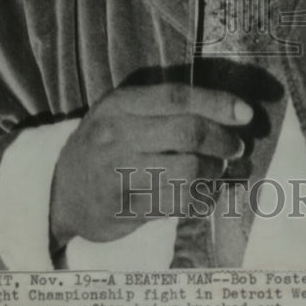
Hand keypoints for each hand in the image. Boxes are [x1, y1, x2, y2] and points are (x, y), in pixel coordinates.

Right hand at [49, 82, 251, 246]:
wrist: (59, 190)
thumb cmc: (105, 145)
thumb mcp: (123, 113)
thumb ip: (165, 108)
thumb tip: (228, 112)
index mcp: (120, 104)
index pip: (177, 97)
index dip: (217, 103)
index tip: (246, 113)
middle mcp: (116, 135)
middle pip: (187, 133)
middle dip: (222, 141)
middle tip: (236, 148)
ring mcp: (118, 173)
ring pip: (186, 172)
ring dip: (215, 173)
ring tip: (221, 172)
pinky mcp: (123, 208)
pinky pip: (176, 204)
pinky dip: (202, 199)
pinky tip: (207, 195)